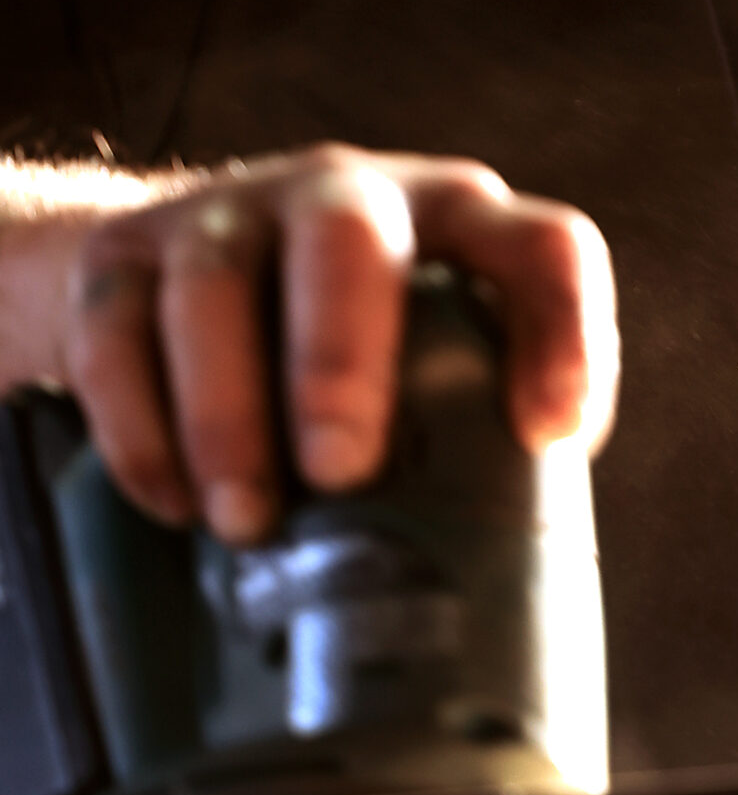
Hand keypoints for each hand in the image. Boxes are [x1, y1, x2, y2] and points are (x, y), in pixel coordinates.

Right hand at [52, 146, 618, 544]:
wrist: (170, 278)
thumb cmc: (340, 348)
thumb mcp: (419, 365)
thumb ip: (465, 438)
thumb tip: (496, 599)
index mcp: (455, 224)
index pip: (543, 246)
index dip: (563, 331)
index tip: (547, 436)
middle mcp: (345, 195)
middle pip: (351, 236)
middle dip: (341, 356)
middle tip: (339, 471)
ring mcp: (227, 214)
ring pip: (215, 286)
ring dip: (228, 413)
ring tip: (246, 524)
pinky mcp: (124, 253)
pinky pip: (116, 331)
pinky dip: (139, 428)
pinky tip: (171, 503)